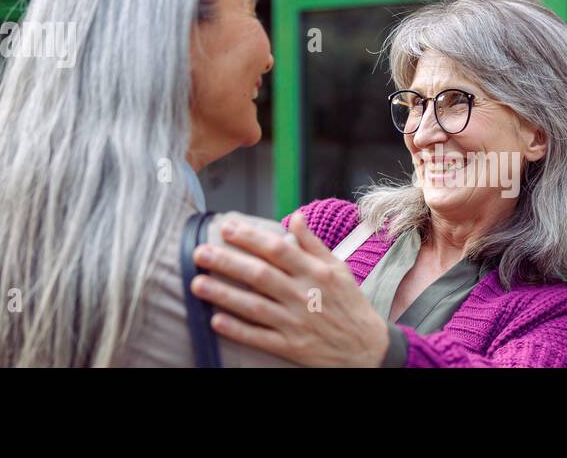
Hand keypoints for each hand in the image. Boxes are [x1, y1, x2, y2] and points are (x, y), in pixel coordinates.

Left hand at [190, 213, 388, 366]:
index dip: (250, 238)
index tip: (227, 227)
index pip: (278, 250)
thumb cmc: (351, 305)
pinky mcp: (291, 347)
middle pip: (260, 275)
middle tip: (200, 252)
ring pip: (254, 307)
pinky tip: (216, 321)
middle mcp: (304, 296)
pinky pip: (260, 337)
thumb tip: (295, 217)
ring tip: (197, 284)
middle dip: (228, 262)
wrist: (368, 349)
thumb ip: (313, 245)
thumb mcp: (339, 269)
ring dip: (224, 295)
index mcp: (316, 273)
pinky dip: (238, 330)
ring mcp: (296, 323)